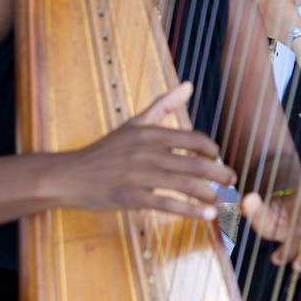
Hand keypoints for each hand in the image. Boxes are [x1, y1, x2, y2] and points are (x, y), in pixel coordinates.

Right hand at [47, 82, 235, 219]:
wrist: (68, 175)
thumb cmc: (105, 150)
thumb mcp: (134, 123)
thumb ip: (164, 105)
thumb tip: (188, 84)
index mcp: (151, 133)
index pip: (194, 139)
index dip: (213, 150)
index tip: (219, 159)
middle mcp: (147, 152)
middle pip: (196, 164)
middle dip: (220, 174)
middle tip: (232, 181)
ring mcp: (139, 175)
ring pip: (185, 185)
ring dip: (211, 194)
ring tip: (225, 200)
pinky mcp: (131, 197)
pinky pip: (167, 204)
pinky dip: (191, 211)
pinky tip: (207, 215)